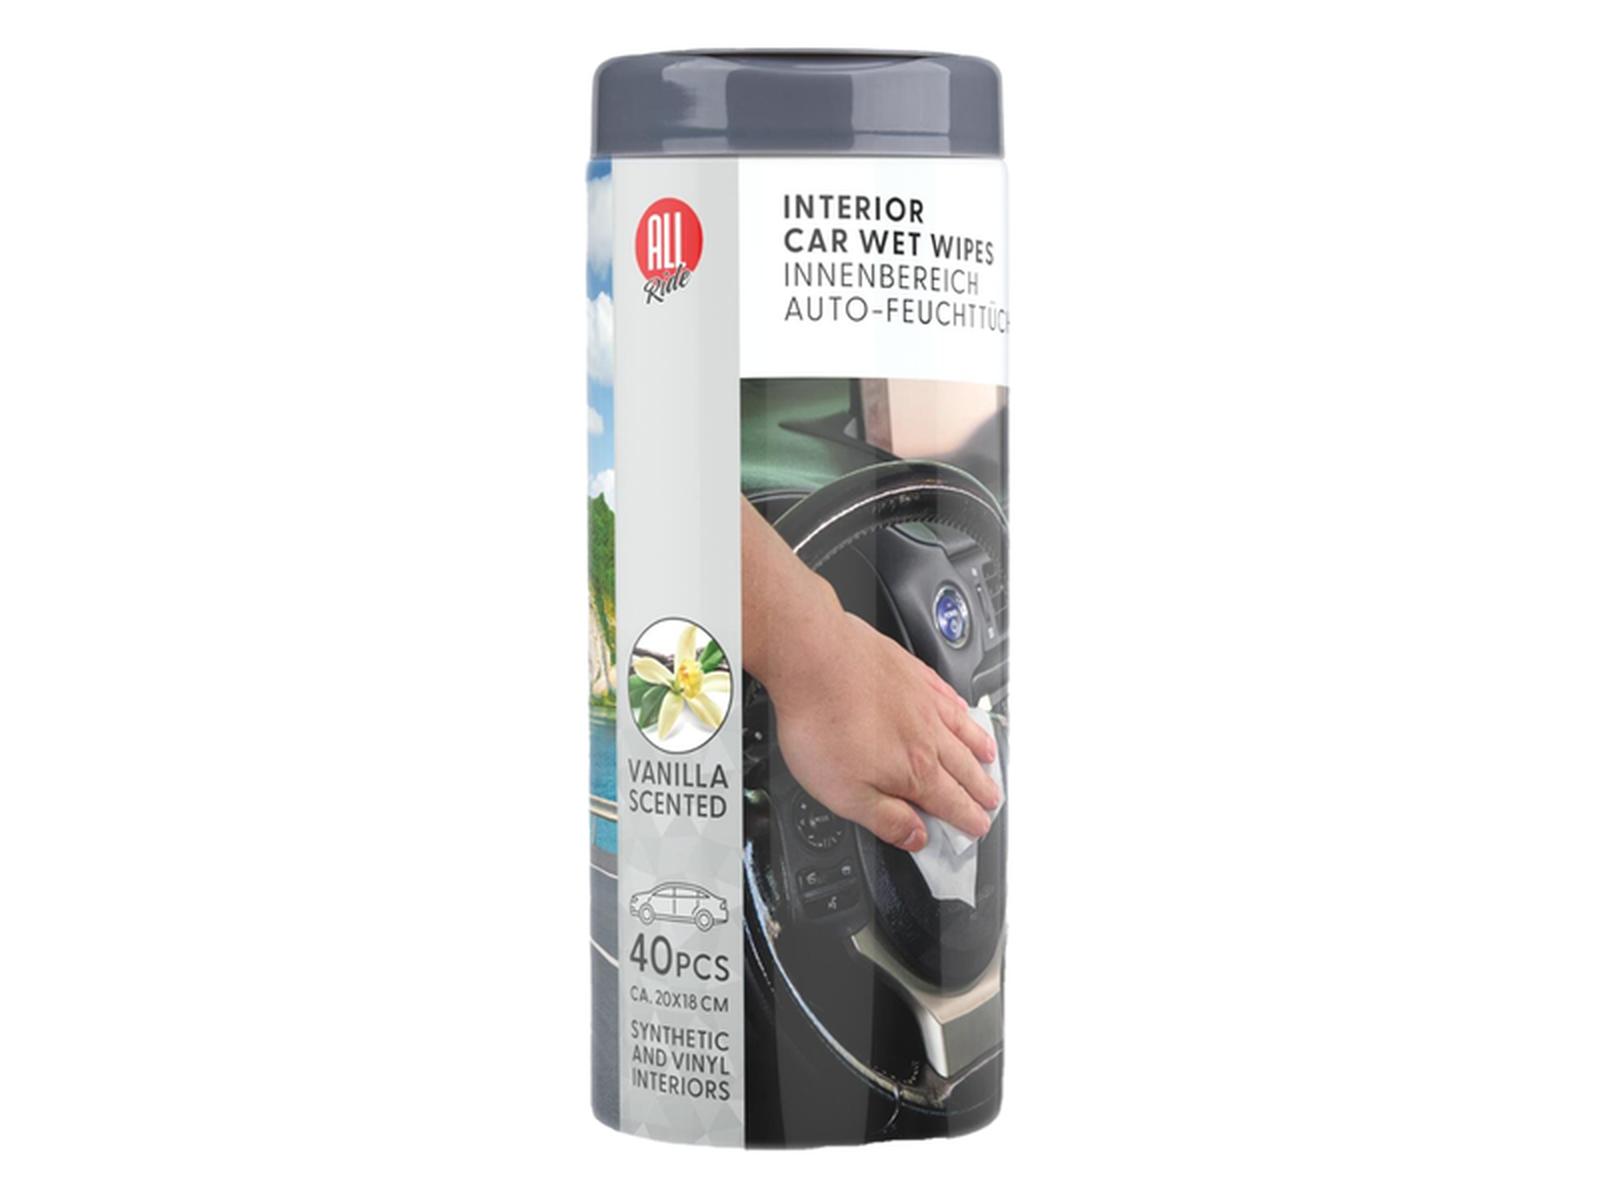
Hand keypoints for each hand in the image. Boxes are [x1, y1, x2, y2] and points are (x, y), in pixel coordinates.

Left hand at [761, 607, 1000, 852]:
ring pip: (961, 730)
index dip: (967, 819)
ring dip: (978, 748)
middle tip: (991, 799)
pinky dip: (959, 708)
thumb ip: (885, 818)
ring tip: (988, 758)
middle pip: (963, 768)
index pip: (951, 802)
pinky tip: (961, 708)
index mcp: (913, 770)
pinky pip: (946, 694)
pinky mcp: (910, 672)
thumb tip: (915, 837)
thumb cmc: (823, 722)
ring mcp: (922, 700)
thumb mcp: (844, 794)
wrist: (814, 658)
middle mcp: (927, 734)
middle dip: (980, 788)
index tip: (978, 826)